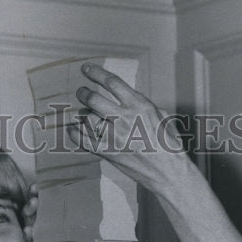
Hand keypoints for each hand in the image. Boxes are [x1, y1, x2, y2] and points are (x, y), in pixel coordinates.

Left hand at [68, 63, 212, 210]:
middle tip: (81, 91)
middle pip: (93, 98)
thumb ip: (143, 105)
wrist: (168, 172)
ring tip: (83, 114)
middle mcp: (124, 118)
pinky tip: (73, 129)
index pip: (112, 82)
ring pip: (86, 118)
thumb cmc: (169, 145)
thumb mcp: (162, 116)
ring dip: (82, 114)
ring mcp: (113, 136)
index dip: (95, 73)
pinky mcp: (107, 152)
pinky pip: (82, 140)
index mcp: (139, 105)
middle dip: (84, 92)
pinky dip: (74, 133)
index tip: (86, 68)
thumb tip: (130, 99)